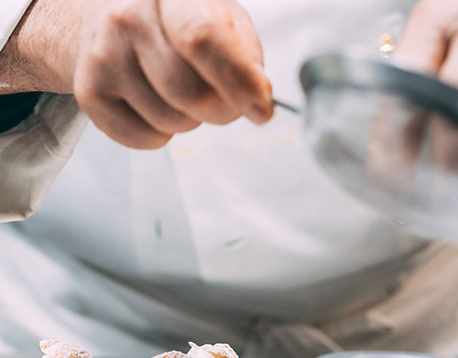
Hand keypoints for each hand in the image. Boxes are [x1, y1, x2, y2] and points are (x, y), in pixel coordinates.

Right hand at [5, 0, 272, 147]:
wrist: (105, 20)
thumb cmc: (176, 24)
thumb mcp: (222, 18)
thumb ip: (245, 55)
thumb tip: (258, 97)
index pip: (203, 38)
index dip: (238, 81)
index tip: (262, 110)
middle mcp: (129, 12)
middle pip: (191, 93)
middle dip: (220, 110)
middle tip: (220, 98)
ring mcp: (103, 52)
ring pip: (171, 121)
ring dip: (189, 120)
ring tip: (177, 91)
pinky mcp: (89, 91)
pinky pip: (145, 139)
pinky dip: (161, 135)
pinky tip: (154, 105)